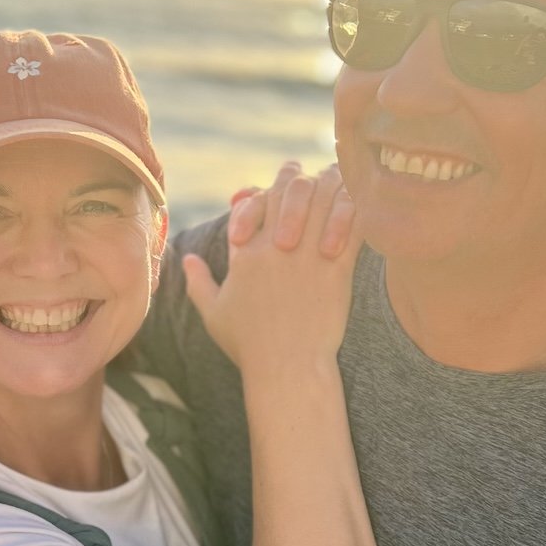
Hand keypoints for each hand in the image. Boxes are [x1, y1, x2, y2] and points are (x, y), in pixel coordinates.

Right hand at [186, 166, 360, 372]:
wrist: (287, 370)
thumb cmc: (249, 346)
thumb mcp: (214, 313)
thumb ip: (198, 282)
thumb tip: (187, 258)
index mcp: (246, 253)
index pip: (255, 201)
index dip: (264, 189)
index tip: (272, 189)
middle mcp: (276, 247)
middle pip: (287, 191)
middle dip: (294, 179)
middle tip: (303, 176)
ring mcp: (308, 256)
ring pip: (320, 200)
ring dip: (327, 188)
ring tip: (332, 183)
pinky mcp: (337, 270)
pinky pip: (350, 227)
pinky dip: (355, 211)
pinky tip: (359, 207)